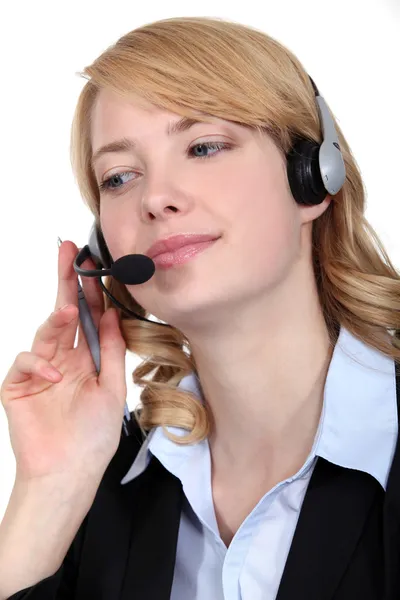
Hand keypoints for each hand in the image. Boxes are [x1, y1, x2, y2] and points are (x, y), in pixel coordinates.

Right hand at [1, 240, 126, 483]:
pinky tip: (53, 373)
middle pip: (63, 314)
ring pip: (45, 333)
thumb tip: (114, 314)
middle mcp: (62, 359)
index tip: (95, 264)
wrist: (70, 473)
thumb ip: (112, 350)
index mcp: (85, 359)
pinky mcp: (17, 385)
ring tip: (67, 308)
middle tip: (68, 251)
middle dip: (66, 282)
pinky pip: (25, 362)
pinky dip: (38, 363)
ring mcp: (39, 371)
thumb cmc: (93, 436)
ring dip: (56, 319)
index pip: (88, 318)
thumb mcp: (112, 388)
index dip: (91, 292)